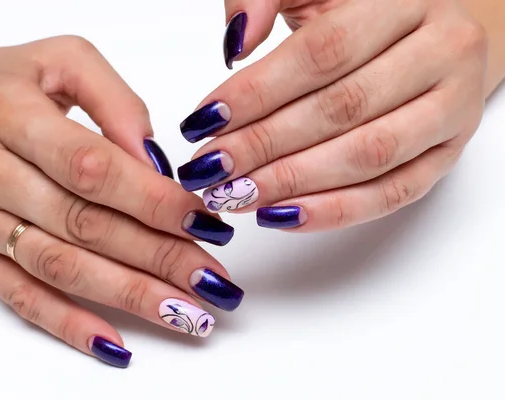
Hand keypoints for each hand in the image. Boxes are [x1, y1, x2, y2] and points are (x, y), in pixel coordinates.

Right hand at [0, 36, 242, 367]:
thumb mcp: (58, 60)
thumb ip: (115, 101)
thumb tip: (157, 162)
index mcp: (8, 115)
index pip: (92, 169)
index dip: (152, 201)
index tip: (202, 223)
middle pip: (84, 226)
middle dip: (157, 257)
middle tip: (211, 280)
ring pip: (60, 269)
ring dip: (129, 297)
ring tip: (186, 314)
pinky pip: (19, 297)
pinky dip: (68, 325)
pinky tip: (114, 345)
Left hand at [177, 0, 486, 230]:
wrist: (434, 38)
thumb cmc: (364, 15)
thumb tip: (236, 42)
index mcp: (405, 1)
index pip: (323, 52)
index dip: (258, 91)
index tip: (207, 120)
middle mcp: (442, 52)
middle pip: (342, 108)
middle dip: (266, 144)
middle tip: (212, 167)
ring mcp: (452, 109)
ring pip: (369, 156)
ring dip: (294, 183)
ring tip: (238, 195)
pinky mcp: (448, 155)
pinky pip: (393, 194)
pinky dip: (334, 211)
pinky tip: (282, 216)